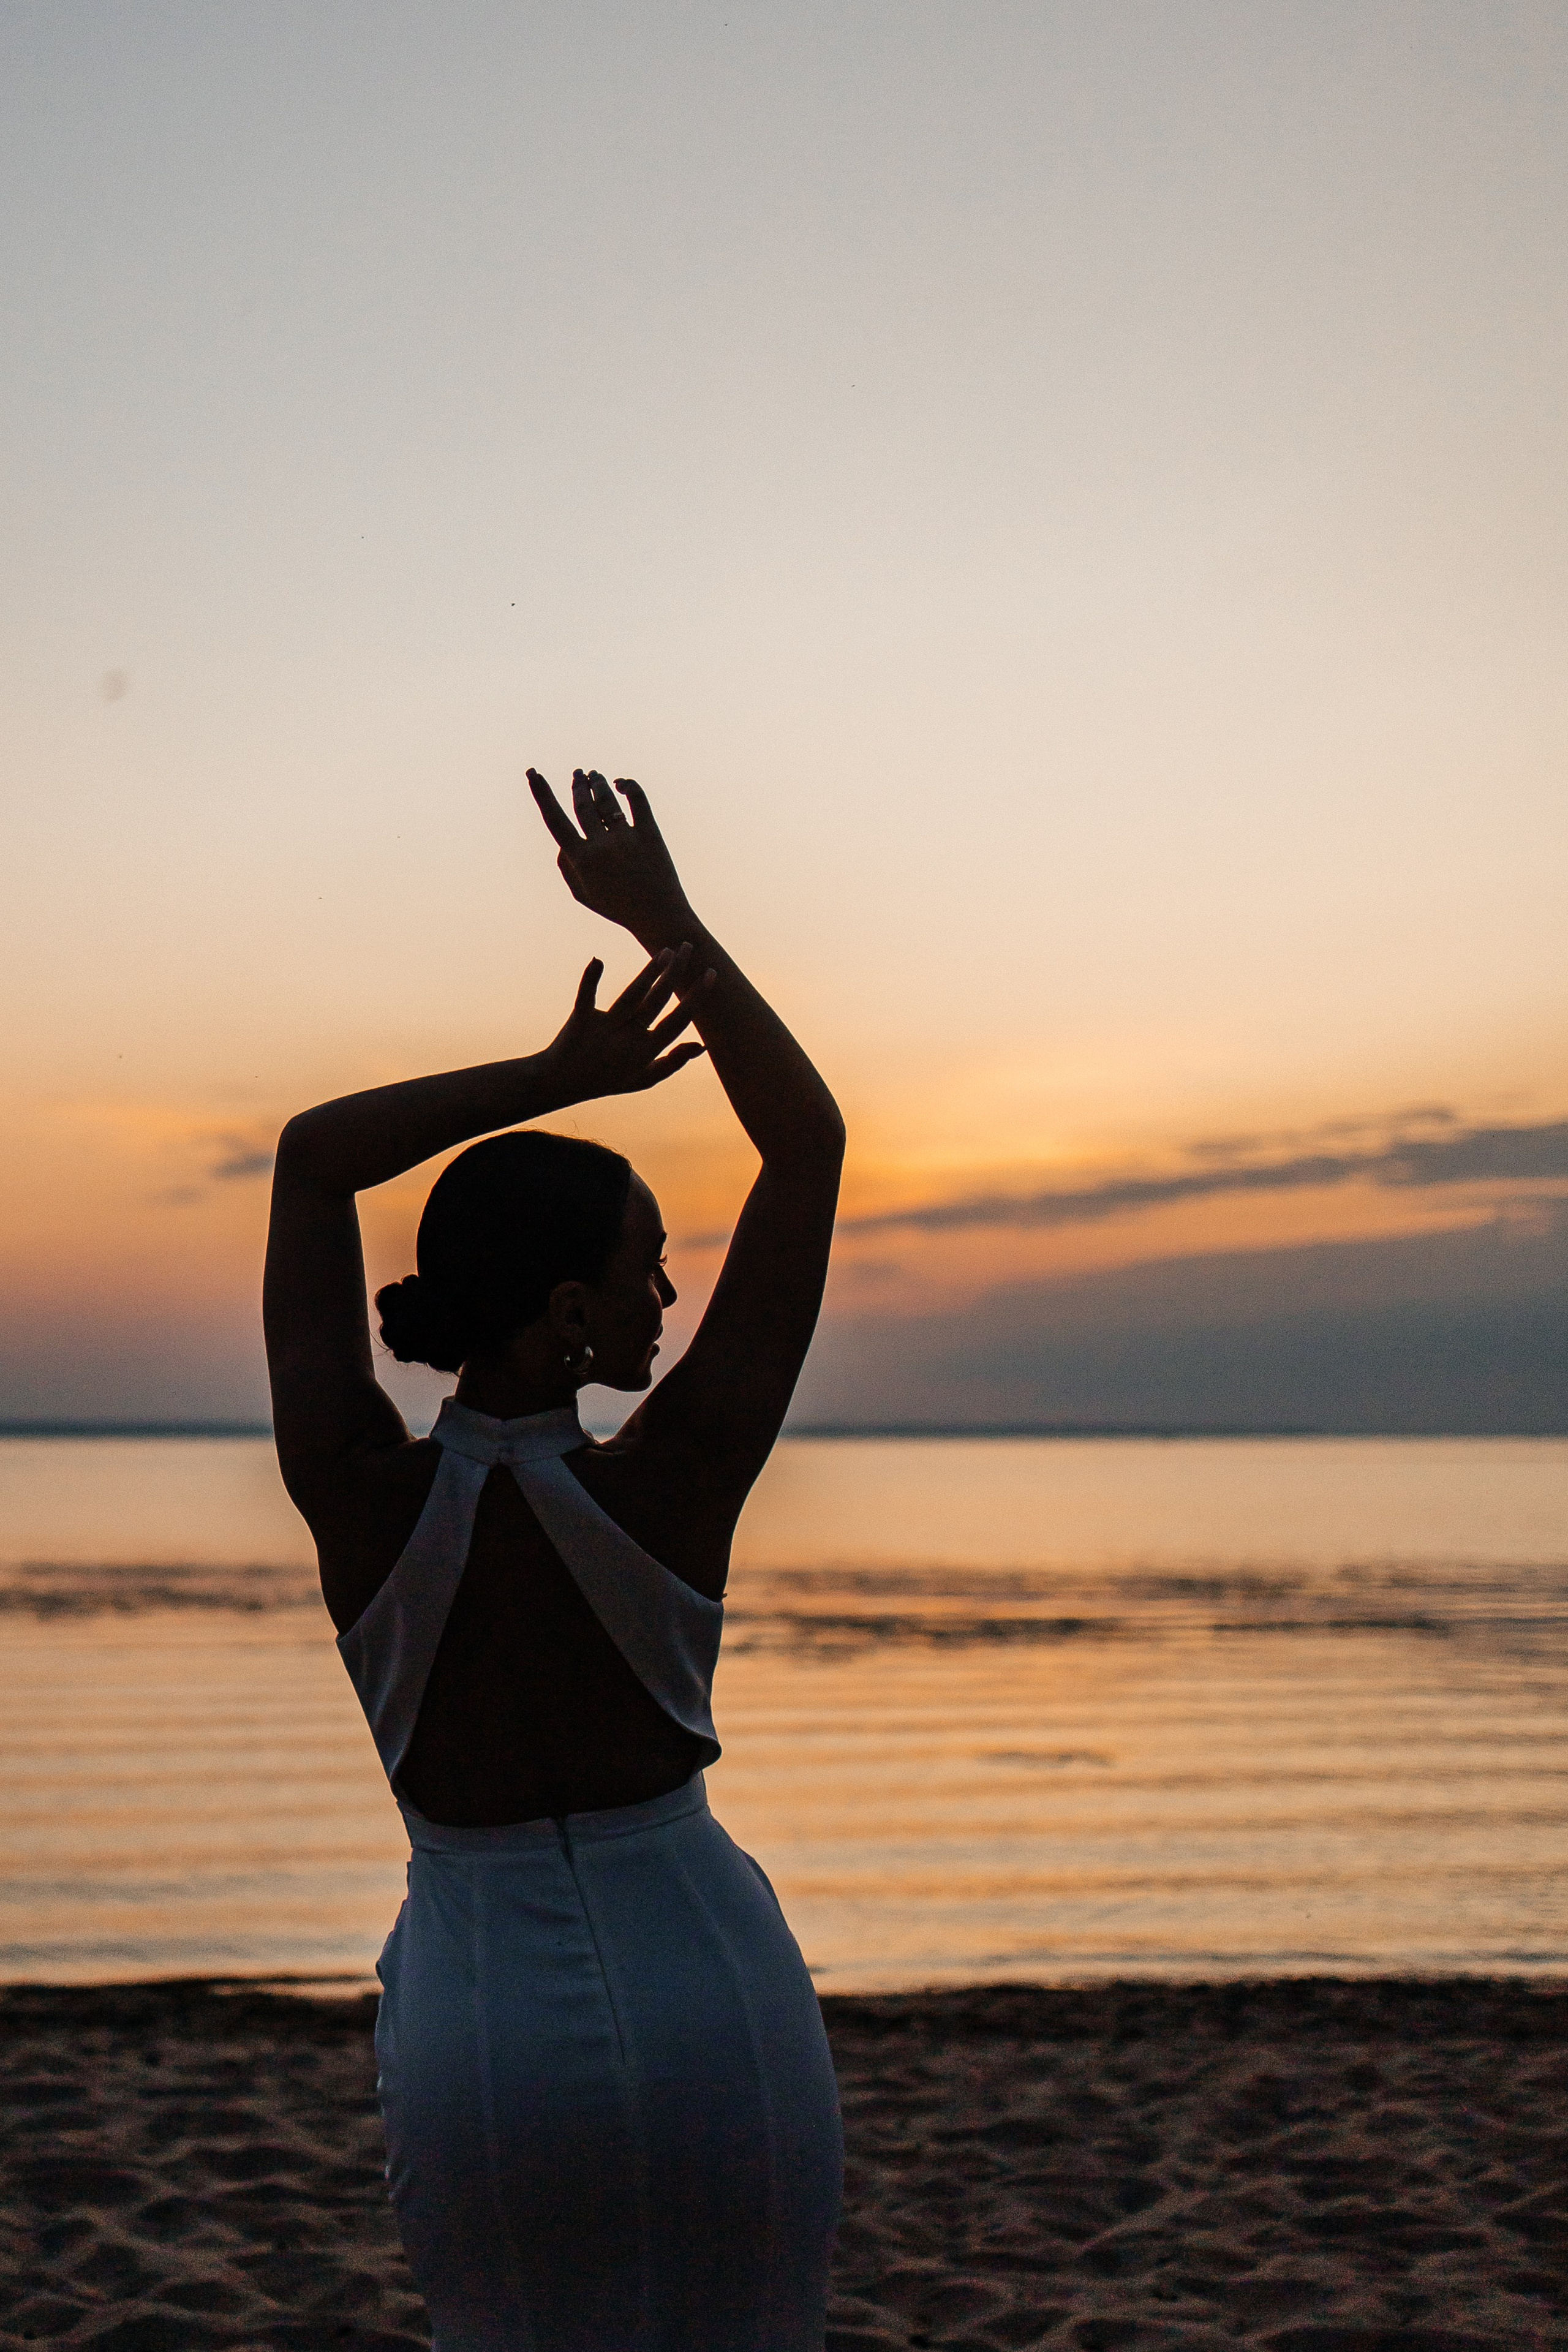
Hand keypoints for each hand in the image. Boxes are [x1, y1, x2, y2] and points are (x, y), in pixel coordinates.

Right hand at [528, 768, 692, 942]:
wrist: (659, 916)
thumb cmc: (618, 907)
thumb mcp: (583, 895)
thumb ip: (566, 868)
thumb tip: (561, 842)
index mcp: (582, 860)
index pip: (555, 819)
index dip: (541, 793)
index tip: (533, 772)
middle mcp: (602, 846)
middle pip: (584, 805)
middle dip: (578, 785)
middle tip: (578, 773)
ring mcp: (626, 838)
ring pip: (606, 799)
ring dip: (598, 783)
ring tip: (595, 775)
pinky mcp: (650, 833)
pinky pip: (637, 799)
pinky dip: (628, 786)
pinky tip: (621, 783)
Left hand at [540, 946, 712, 1103]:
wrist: (560, 1084)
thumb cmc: (607, 1079)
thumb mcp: (644, 1079)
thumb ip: (673, 1062)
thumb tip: (703, 1045)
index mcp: (646, 1053)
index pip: (677, 1022)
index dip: (695, 998)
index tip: (710, 974)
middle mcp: (628, 1041)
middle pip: (656, 1002)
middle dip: (675, 973)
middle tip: (688, 946)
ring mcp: (604, 1031)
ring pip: (631, 996)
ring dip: (649, 971)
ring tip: (666, 950)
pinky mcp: (580, 1022)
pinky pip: (586, 998)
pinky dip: (590, 979)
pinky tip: (598, 960)